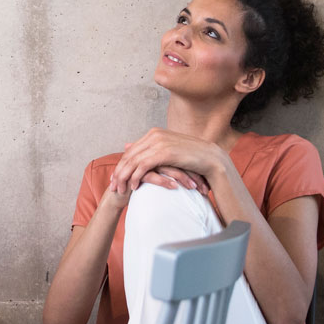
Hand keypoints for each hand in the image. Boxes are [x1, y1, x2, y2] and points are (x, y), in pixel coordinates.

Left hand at [109, 129, 230, 196]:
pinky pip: (143, 166)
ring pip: (133, 161)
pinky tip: (134, 187)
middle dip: (119, 172)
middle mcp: (154, 135)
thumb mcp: (168, 151)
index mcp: (154, 133)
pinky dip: (136, 177)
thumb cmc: (191, 157)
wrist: (210, 157)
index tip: (115, 178)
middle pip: (129, 156)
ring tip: (120, 190)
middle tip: (113, 186)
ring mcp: (159, 142)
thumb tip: (128, 146)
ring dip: (125, 177)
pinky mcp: (164, 152)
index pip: (131, 150)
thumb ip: (151, 150)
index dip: (121, 165)